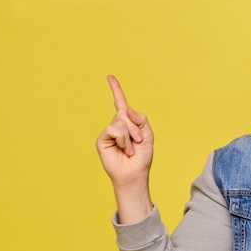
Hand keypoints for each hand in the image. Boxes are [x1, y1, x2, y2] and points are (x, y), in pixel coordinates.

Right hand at [96, 76, 153, 221]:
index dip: (116, 90)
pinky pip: (113, 129)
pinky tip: (123, 149)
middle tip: (138, 142)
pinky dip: (122, 139)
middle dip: (136, 128)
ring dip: (130, 135)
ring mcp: (109, 132)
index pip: (121, 104)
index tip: (110, 77)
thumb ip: (141, 120)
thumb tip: (126, 108)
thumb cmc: (141, 157)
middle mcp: (117, 126)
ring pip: (120, 121)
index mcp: (128, 123)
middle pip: (125, 113)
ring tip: (130, 149)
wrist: (134, 174)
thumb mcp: (147, 136)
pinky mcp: (103, 139)